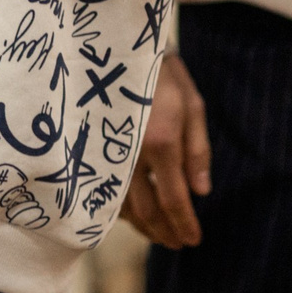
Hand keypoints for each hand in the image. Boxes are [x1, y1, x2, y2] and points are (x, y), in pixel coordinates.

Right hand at [121, 53, 210, 248]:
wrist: (114, 49)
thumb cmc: (161, 74)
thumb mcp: (191, 105)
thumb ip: (197, 151)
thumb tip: (201, 192)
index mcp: (160, 141)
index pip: (174, 200)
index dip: (185, 225)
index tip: (194, 241)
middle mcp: (129, 154)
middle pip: (146, 212)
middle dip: (164, 233)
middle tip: (178, 244)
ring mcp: (105, 155)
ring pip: (121, 207)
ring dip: (142, 227)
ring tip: (159, 233)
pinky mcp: (90, 153)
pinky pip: (104, 192)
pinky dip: (121, 209)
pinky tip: (133, 212)